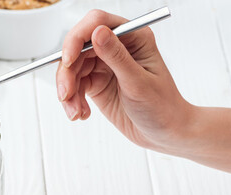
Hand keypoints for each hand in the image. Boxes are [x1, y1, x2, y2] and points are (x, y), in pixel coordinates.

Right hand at [56, 9, 192, 150]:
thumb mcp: (139, 82)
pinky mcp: (96, 81)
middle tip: (66, 94)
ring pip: (72, 68)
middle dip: (67, 72)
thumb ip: (117, 56)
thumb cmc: (163, 107)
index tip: (68, 59)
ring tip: (75, 111)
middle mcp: (116, 47)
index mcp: (133, 38)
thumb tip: (98, 32)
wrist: (165, 133)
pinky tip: (81, 113)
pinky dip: (72, 100)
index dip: (77, 38)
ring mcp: (104, 64)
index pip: (97, 23)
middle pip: (77, 48)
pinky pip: (74, 85)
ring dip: (68, 91)